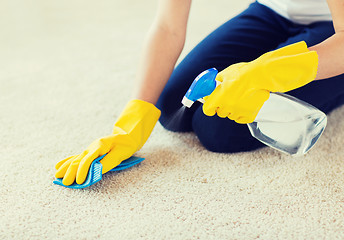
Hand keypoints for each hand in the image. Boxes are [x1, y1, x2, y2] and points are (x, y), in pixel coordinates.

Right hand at [55, 100, 160, 185]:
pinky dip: (67, 162)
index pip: (87, 160)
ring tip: (57, 176)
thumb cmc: (125, 145)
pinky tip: (59, 166)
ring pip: (75, 159)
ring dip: (66, 168)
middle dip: (71, 172)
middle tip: (66, 183)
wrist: (127, 136)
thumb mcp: (120, 154)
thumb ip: (108, 162)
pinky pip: (77, 157)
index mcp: (99, 146)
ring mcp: (90, 149)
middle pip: (78, 160)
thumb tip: (96, 172)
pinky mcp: (90, 152)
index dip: (83, 171)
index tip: (80, 181)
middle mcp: (92, 147)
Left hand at [203, 41, 317, 123]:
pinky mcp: (249, 115)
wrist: (260, 76)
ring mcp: (238, 112)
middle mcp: (227, 107)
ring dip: (232, 109)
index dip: (209, 106)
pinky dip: (241, 113)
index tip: (211, 103)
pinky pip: (241, 119)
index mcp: (218, 98)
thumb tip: (212, 86)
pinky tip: (244, 104)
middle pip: (220, 112)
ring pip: (230, 115)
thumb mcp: (225, 74)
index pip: (207, 110)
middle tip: (228, 97)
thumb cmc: (242, 73)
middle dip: (222, 105)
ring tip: (239, 98)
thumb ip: (216, 83)